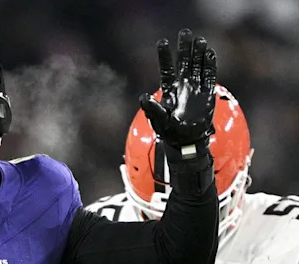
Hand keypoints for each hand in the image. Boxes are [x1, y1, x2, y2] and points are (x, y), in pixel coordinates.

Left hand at [140, 29, 216, 151]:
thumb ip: (152, 109)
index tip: (162, 42)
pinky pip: (209, 76)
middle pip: (183, 63)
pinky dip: (210, 66)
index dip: (165, 56)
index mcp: (169, 90)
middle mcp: (182, 86)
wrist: (186, 141)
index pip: (167, 69)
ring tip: (200, 40)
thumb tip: (143, 97)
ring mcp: (195, 88)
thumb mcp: (158, 120)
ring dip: (198, 54)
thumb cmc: (169, 131)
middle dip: (184, 48)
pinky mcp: (206, 93)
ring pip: (197, 66)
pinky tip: (209, 54)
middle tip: (185, 33)